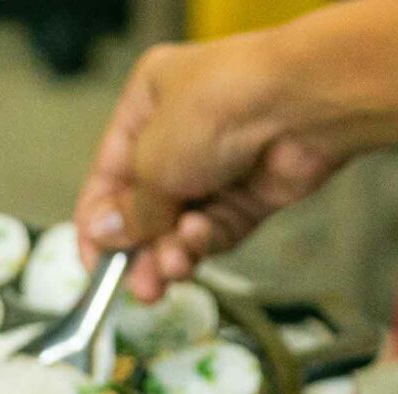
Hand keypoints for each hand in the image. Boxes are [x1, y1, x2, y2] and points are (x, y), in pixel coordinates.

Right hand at [75, 34, 353, 303]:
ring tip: (170, 268)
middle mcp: (180, 132)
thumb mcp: (154, 161)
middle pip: (147, 206)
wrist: (302, 105)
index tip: (95, 266)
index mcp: (147, 103)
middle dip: (141, 249)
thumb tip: (103, 235)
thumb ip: (130, 209)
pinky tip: (198, 240)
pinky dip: (205, 241)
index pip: (109, 173)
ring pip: (182, 225)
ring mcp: (218, 164)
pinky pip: (217, 229)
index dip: (98, 222)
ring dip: (173, 251)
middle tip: (140, 286)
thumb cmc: (221, 106)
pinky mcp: (250, 193)